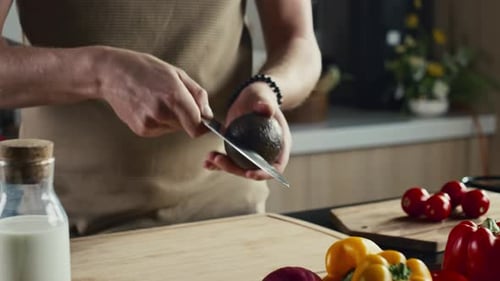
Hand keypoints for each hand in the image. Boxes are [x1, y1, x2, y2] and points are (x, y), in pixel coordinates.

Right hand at [95, 46, 212, 136]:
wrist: (111, 73)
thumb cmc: (145, 69)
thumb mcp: (177, 73)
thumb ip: (197, 94)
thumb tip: (209, 114)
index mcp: (175, 96)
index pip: (198, 127)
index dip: (204, 126)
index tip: (204, 121)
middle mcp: (162, 112)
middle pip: (188, 127)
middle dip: (187, 117)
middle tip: (172, 99)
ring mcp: (150, 123)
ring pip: (174, 128)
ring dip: (172, 118)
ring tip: (157, 99)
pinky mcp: (141, 130)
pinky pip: (161, 129)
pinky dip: (159, 121)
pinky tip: (148, 106)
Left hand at [204, 82, 290, 179]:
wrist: (252, 99)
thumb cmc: (263, 98)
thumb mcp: (265, 99)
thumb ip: (267, 104)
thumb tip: (266, 109)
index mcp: (279, 147)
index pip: (276, 167)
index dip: (263, 173)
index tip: (249, 173)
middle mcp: (266, 154)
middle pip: (253, 170)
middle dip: (235, 170)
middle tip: (219, 160)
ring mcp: (252, 154)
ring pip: (239, 167)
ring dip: (223, 166)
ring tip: (210, 158)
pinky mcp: (239, 151)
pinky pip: (230, 160)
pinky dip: (218, 162)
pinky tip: (206, 162)